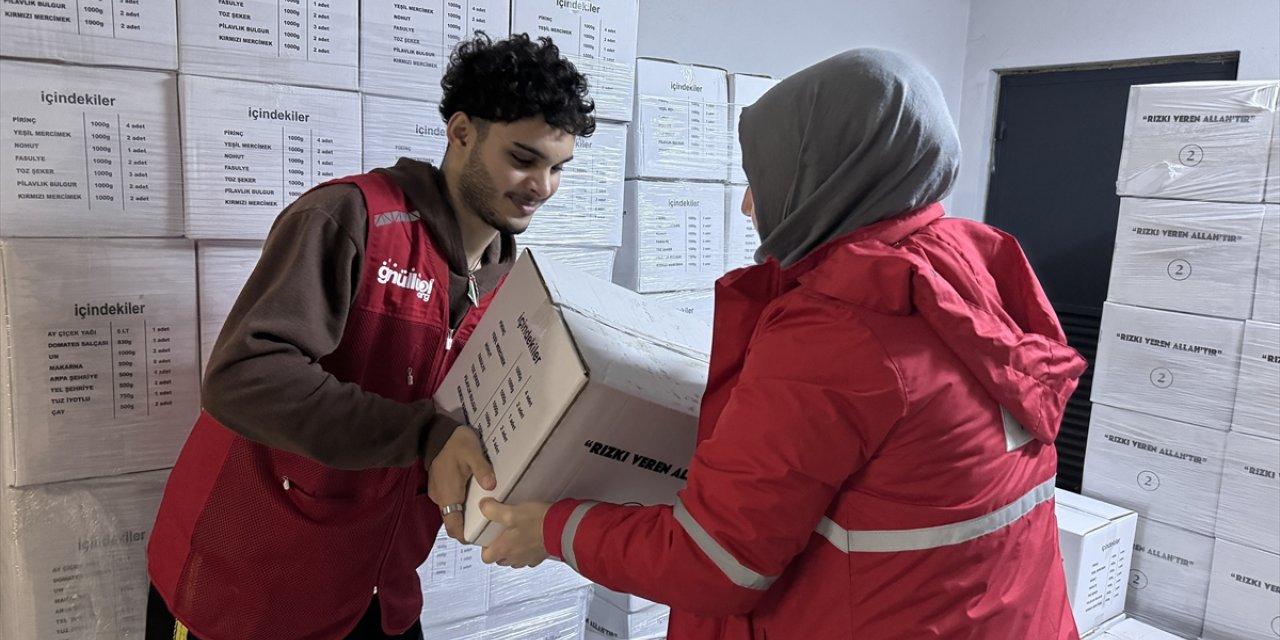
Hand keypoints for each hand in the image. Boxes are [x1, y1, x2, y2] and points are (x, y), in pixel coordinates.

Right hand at [427, 426, 495, 541]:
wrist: (435, 432)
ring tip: (486, 512)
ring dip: (466, 515)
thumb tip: (491, 485)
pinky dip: (462, 505)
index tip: (482, 538)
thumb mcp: (472, 453)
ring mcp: (438, 493)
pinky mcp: (439, 487)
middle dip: (469, 527)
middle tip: (491, 524)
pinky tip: (476, 498)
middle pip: (454, 522)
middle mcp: (441, 499)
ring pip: (453, 512)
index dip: (466, 537)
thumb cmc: (455, 443)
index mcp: (448, 496)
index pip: (454, 527)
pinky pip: (451, 502)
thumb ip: (482, 470)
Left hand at [479, 498, 551, 567]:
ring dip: (514, 550)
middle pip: (500, 560)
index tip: (488, 537)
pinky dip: (529, 549)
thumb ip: (493, 509)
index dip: (485, 548)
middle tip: (502, 534)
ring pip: (515, 559)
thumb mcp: (511, 511)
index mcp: (504, 548)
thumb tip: (484, 506)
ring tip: (518, 534)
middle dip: (499, 549)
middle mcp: (515, 557)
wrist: (562, 528)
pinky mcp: (541, 555)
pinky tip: (532, 537)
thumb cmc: (538, 523)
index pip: (486, 558)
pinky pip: (530, 556)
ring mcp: (528, 558)